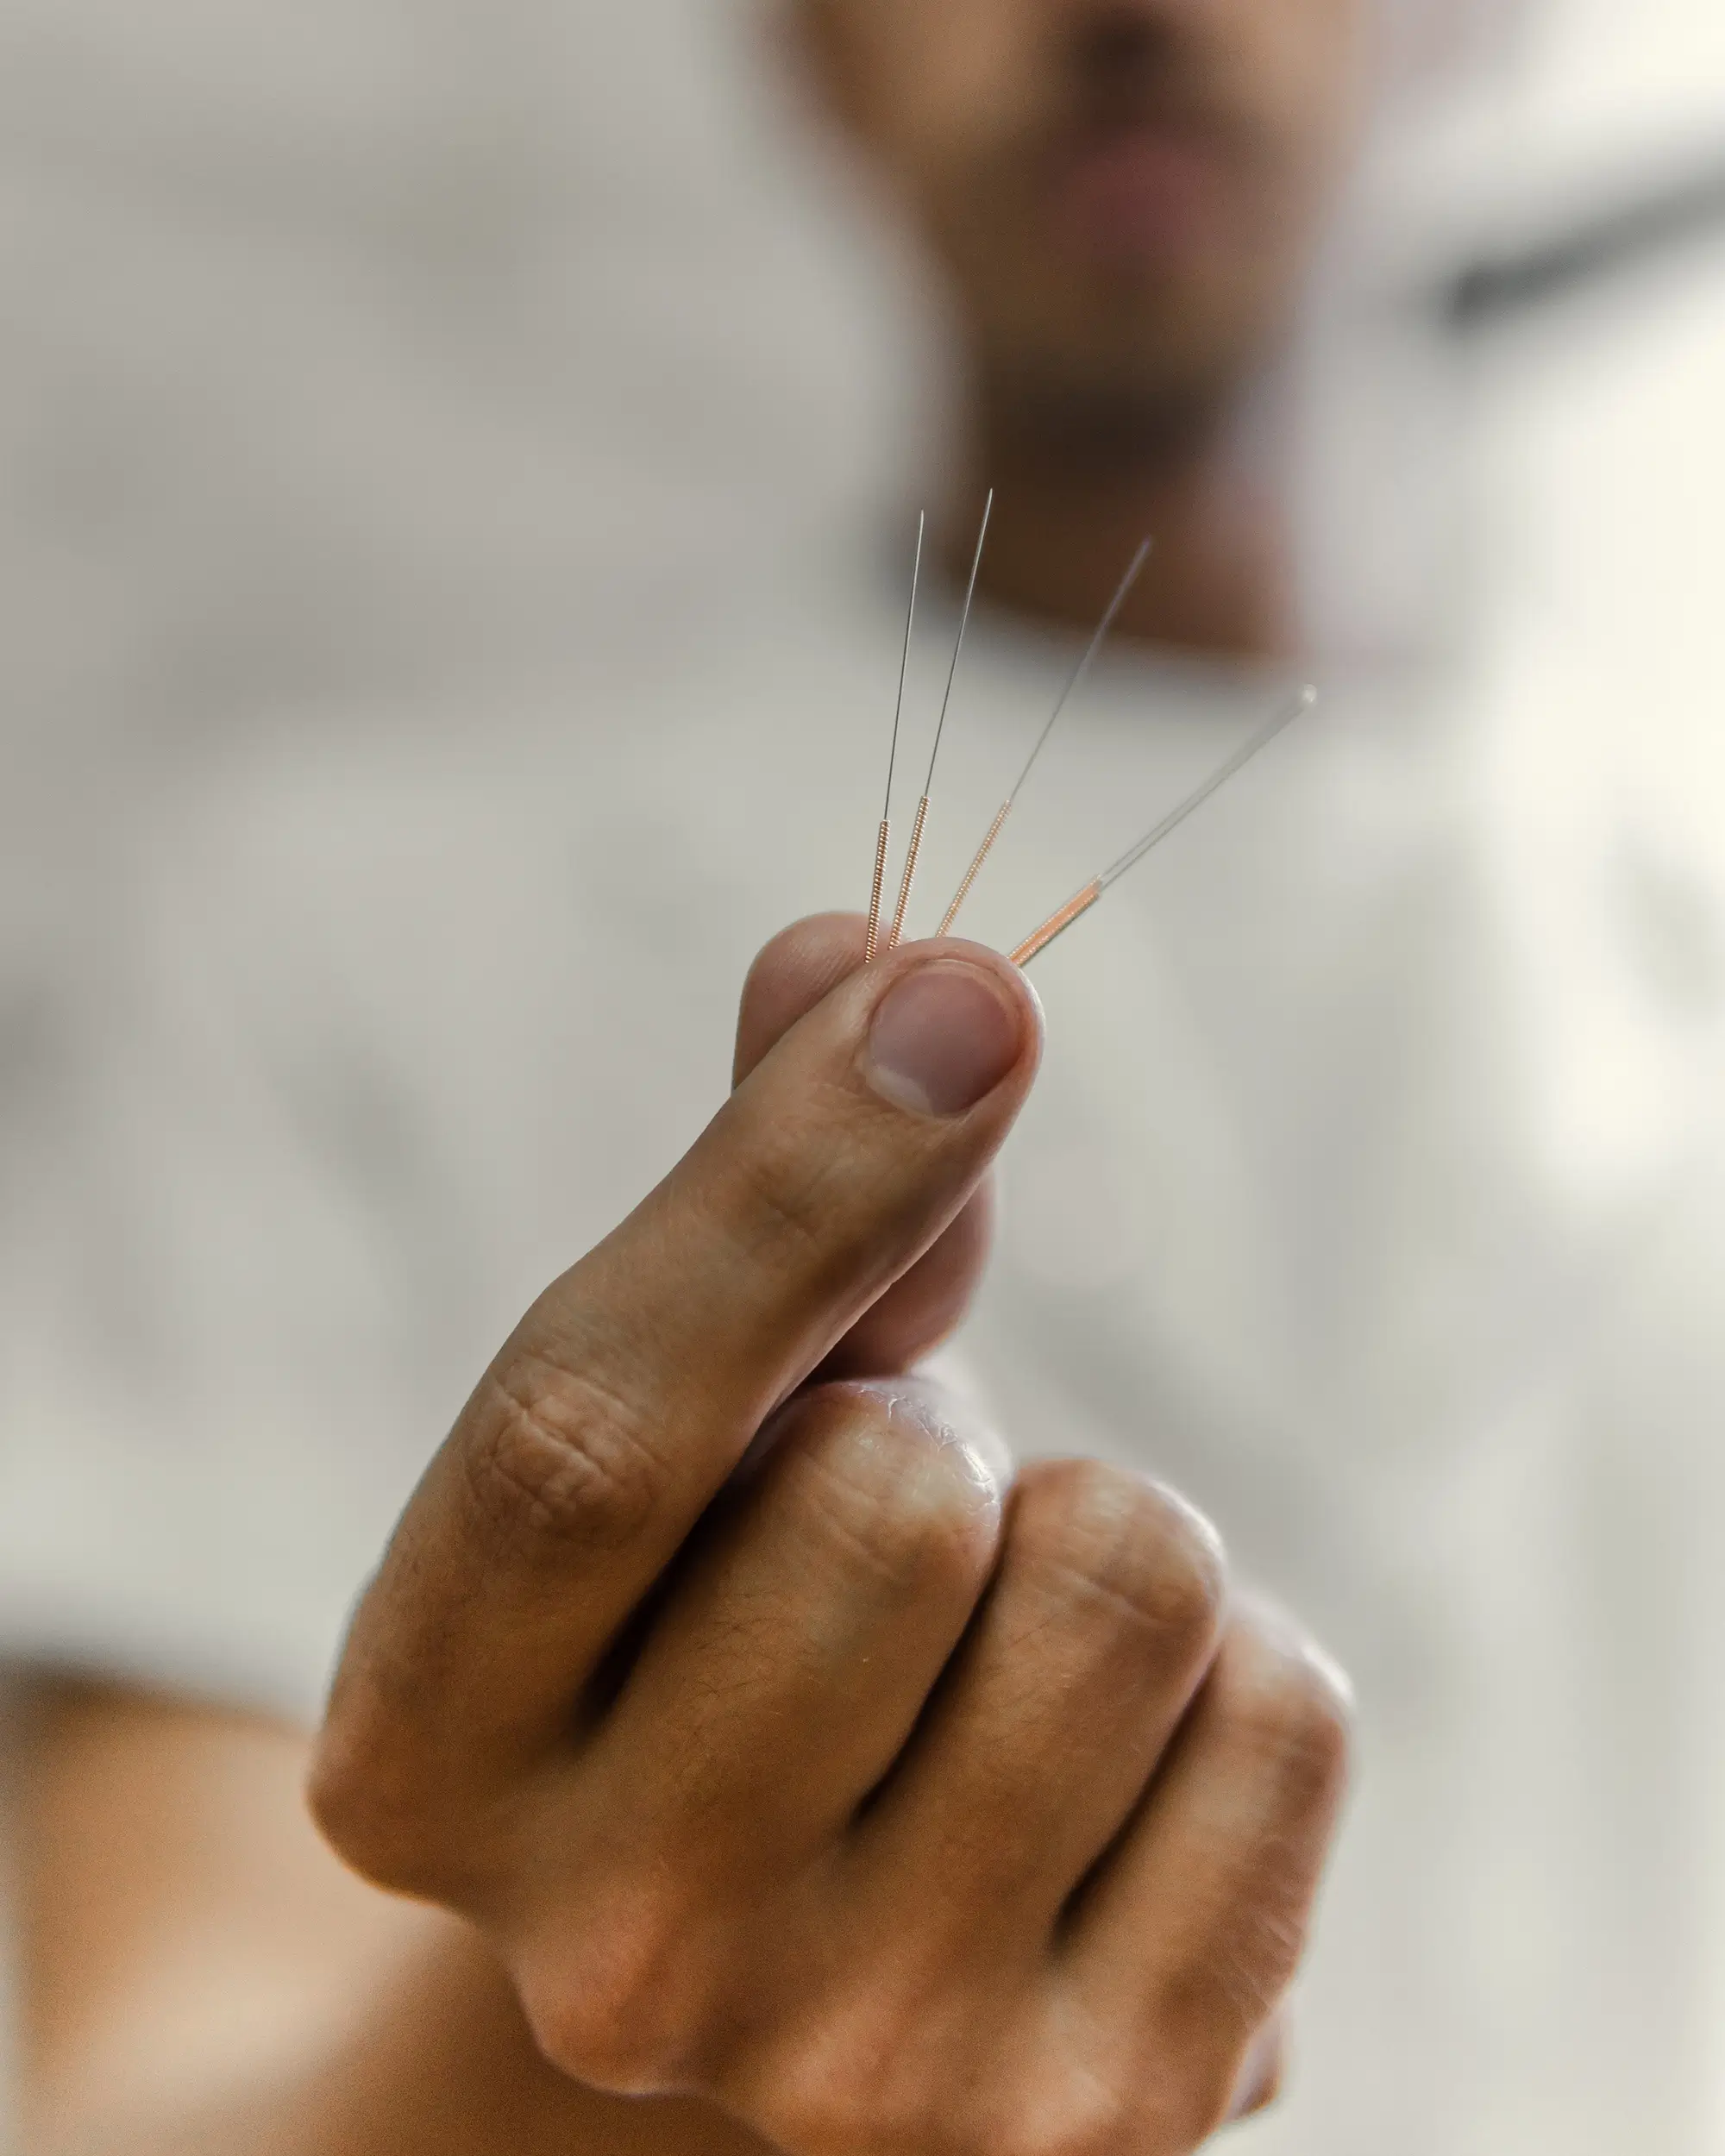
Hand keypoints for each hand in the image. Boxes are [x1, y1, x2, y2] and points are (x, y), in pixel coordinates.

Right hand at [311, 917, 1349, 2154]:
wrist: (831, 1958)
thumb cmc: (735, 1636)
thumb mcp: (700, 1428)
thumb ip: (766, 1191)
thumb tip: (875, 956)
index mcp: (426, 1748)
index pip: (591, 1428)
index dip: (785, 1177)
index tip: (956, 988)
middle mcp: (610, 1954)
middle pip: (890, 1494)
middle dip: (938, 1429)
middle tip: (889, 1544)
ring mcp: (858, 2069)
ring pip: (1126, 1578)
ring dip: (1096, 1538)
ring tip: (1000, 1659)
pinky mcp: (1097, 2126)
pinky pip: (1284, 1715)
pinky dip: (1236, 1677)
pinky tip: (1117, 1781)